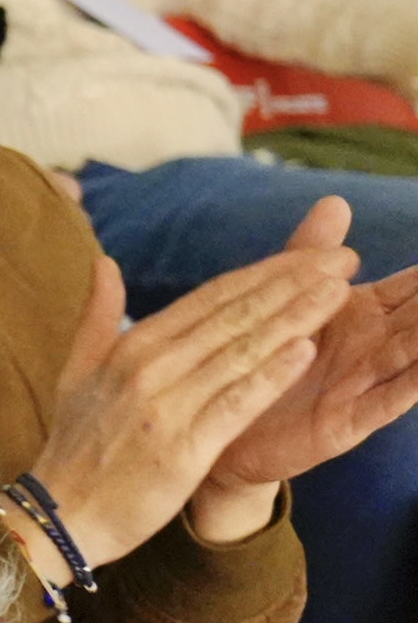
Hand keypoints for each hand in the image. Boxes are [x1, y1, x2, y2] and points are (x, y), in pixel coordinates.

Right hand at [24, 212, 352, 570]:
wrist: (62, 516)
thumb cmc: (76, 447)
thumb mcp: (77, 373)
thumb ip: (97, 316)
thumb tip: (105, 263)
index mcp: (130, 347)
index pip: (210, 297)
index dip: (265, 272)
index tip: (311, 253)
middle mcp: (148, 368)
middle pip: (232, 316)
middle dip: (291, 285)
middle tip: (343, 260)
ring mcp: (165, 407)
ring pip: (240, 352)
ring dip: (293, 319)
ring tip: (338, 292)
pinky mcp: (182, 448)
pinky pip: (233, 404)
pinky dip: (269, 376)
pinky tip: (304, 351)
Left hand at [208, 196, 417, 494]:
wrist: (223, 423)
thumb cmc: (262, 356)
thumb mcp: (286, 298)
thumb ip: (311, 255)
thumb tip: (336, 199)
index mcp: (361, 313)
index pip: (412, 286)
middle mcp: (373, 347)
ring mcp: (365, 384)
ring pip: (416, 355)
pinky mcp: (348, 420)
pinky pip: (386, 401)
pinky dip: (411, 386)